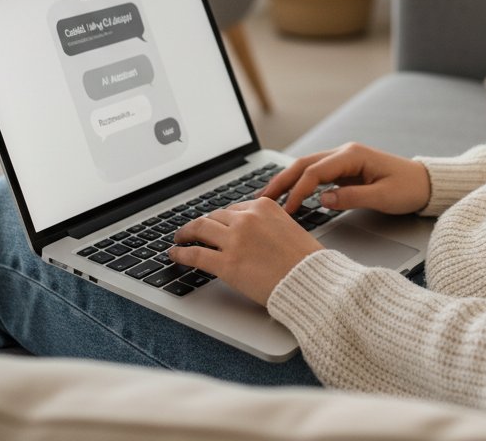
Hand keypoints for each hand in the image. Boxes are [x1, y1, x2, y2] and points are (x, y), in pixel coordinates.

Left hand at [169, 198, 323, 305]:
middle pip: (215, 216)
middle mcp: (247, 218)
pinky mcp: (226, 263)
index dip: (221, 219)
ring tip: (180, 239)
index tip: (214, 224)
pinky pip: (196, 254)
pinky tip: (175, 254)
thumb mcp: (288, 227)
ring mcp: (235, 239)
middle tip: (193, 230)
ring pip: (200, 229)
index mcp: (264, 206)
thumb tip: (251, 233)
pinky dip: (182, 253)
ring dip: (186, 233)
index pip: (234, 209)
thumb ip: (266, 224)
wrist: (310, 279)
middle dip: (202, 224)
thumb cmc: (305, 259)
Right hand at [259, 143, 430, 216]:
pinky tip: (289, 194)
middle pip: (304, 164)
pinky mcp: (345, 170)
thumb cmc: (408, 188)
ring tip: (268, 197)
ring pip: (307, 167)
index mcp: (352, 155)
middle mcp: (345, 153)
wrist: (425, 183)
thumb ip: (351, 197)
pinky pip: (316, 174)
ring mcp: (344, 160)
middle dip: (281, 181)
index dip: (297, 190)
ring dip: (287, 181)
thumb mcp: (383, 196)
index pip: (315, 171)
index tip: (285, 210)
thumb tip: (322, 200)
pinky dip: (300, 183)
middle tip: (261, 199)